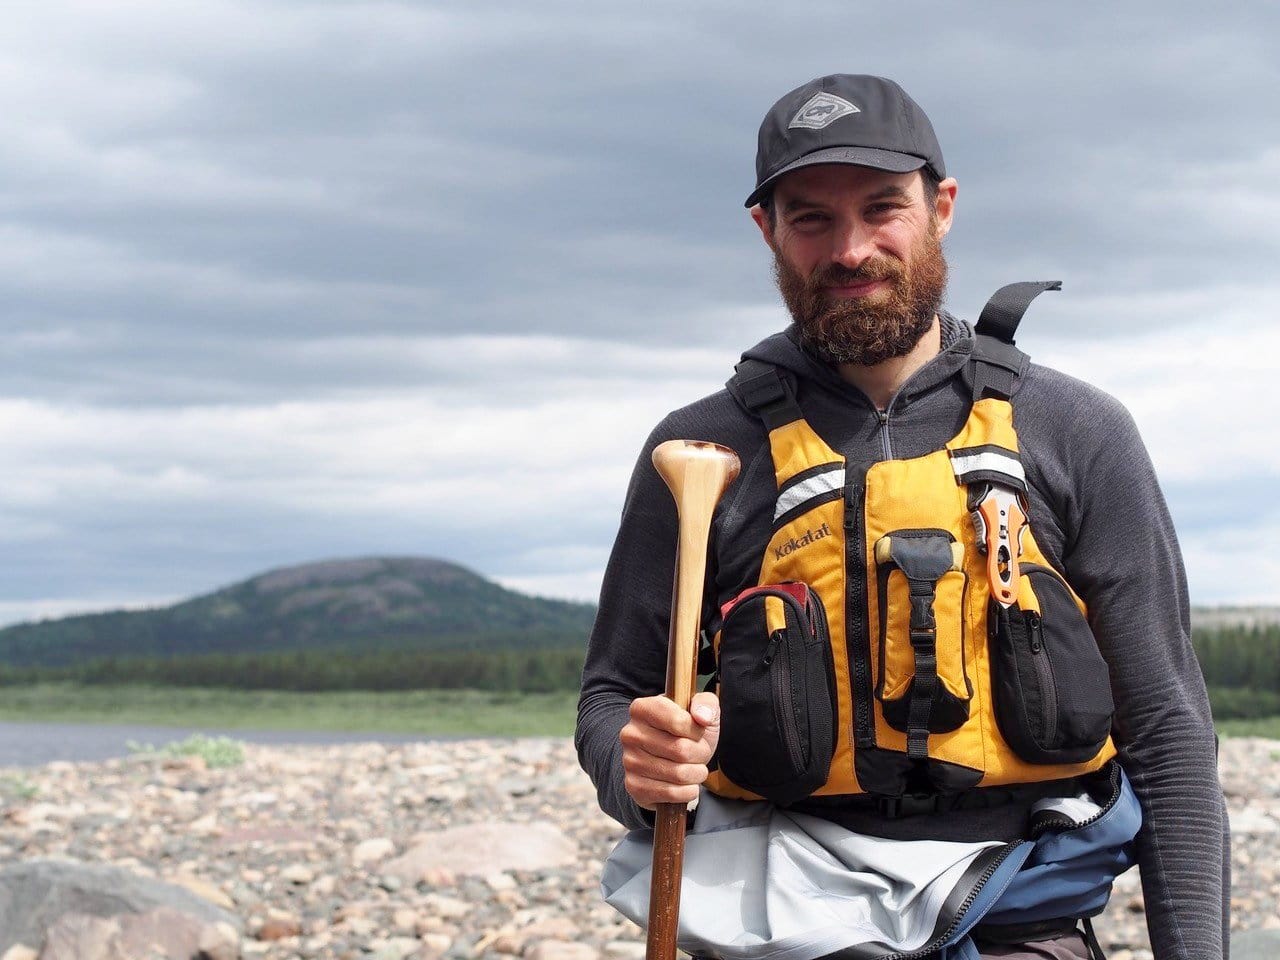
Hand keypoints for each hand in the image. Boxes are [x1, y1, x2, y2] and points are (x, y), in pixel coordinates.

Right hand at [619, 691, 720, 810]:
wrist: (670, 759)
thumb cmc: (686, 732)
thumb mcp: (701, 710)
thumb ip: (706, 703)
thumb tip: (702, 717)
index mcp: (643, 708)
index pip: (679, 722)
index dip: (697, 731)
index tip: (696, 732)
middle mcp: (631, 733)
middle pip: (681, 750)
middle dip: (700, 754)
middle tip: (698, 753)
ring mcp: (629, 761)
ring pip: (679, 774)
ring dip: (696, 774)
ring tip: (692, 767)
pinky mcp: (633, 786)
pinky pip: (671, 793)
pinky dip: (687, 791)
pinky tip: (685, 784)